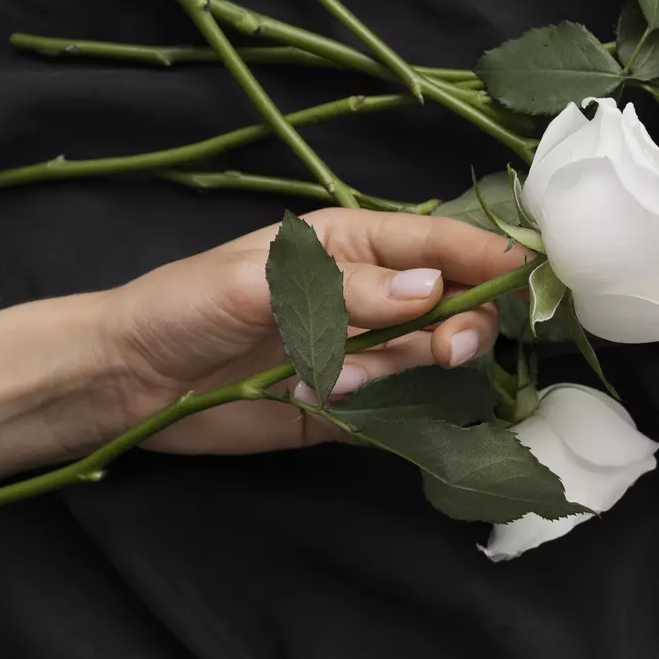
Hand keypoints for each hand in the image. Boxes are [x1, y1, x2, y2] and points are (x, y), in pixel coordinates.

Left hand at [95, 209, 528, 453]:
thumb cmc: (183, 306)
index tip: (530, 276)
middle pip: (457, 306)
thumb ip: (346, 289)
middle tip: (443, 354)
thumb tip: (432, 289)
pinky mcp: (351, 410)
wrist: (128, 383)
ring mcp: (364, 355)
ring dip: (400, 374)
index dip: (489, 256)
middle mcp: (373, 296)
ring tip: (329, 383)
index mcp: (354, 245)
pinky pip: (401, 412)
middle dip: (463, 328)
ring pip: (430, 361)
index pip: (441, 242)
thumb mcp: (256, 284)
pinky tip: (330, 408)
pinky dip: (387, 415)